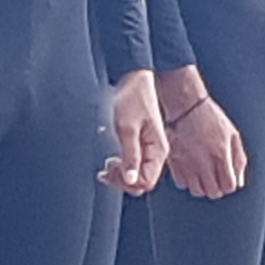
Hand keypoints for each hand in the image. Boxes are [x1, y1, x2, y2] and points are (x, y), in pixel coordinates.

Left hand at [105, 68, 167, 195]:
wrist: (134, 81)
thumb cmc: (133, 98)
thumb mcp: (127, 128)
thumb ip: (130, 155)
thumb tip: (130, 180)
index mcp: (158, 150)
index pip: (147, 181)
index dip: (127, 183)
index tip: (112, 172)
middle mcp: (157, 153)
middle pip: (142, 183)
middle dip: (123, 181)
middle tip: (106, 170)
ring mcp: (149, 150)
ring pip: (137, 176)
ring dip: (121, 175)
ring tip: (108, 166)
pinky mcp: (142, 146)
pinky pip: (134, 165)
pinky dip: (122, 168)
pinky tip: (112, 162)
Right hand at [158, 66, 246, 200]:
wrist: (185, 107)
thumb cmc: (211, 118)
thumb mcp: (233, 135)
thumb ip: (239, 160)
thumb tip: (239, 182)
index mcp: (221, 156)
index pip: (229, 187)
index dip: (230, 184)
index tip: (227, 178)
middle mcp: (204, 163)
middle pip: (213, 192)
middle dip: (218, 187)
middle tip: (216, 177)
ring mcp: (187, 164)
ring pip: (197, 191)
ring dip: (203, 186)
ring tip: (204, 174)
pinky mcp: (174, 163)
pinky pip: (183, 184)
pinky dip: (188, 181)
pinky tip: (191, 170)